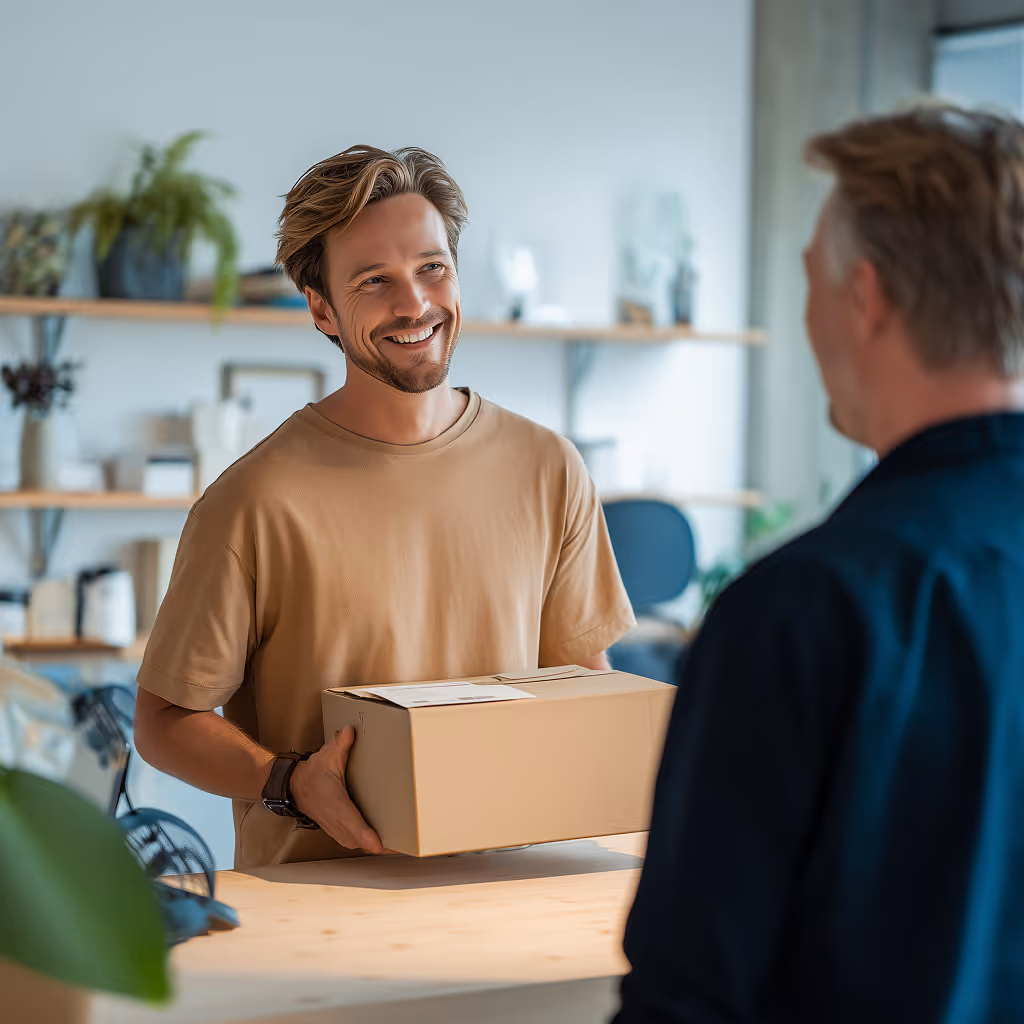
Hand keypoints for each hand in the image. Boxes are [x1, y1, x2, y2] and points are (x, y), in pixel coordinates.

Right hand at [289, 726, 384, 853]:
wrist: (295, 786)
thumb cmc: (312, 773)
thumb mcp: (327, 756)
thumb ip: (340, 744)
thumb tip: (350, 731)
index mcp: (335, 802)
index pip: (352, 822)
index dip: (366, 835)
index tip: (380, 844)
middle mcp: (334, 818)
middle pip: (357, 838)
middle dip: (378, 844)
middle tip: (401, 845)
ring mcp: (334, 827)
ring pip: (354, 842)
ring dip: (373, 846)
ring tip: (395, 845)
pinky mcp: (335, 829)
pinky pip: (351, 841)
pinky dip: (365, 844)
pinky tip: (379, 843)